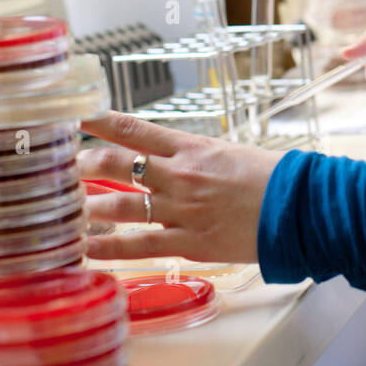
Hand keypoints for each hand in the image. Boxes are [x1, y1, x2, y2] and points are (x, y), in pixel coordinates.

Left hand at [77, 111, 279, 264]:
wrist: (299, 207)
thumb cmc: (269, 177)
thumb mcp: (227, 153)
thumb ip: (192, 156)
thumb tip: (163, 156)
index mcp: (191, 147)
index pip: (133, 129)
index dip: (99, 122)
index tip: (75, 116)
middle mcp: (180, 175)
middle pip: (117, 166)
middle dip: (85, 166)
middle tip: (66, 168)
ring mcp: (182, 210)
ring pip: (121, 207)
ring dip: (90, 207)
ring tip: (68, 209)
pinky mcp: (188, 243)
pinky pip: (139, 246)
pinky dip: (108, 248)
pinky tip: (86, 249)